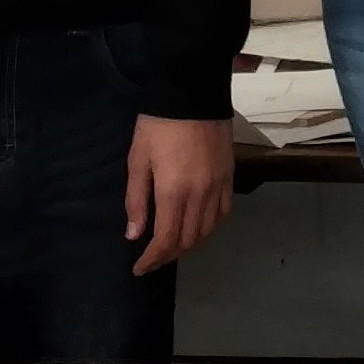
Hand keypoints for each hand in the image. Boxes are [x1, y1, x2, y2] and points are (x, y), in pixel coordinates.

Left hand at [125, 114, 233, 272]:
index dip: (152, 259)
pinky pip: (222, 214)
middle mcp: (200, 196)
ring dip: (190, 245)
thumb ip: (136, 200)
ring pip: (207, 231)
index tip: (139, 269)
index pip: (166, 240)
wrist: (193, 94)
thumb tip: (135, 235)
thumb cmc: (158, 125)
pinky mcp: (229, 178)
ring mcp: (218, 187)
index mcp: (173, 192)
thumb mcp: (138, 160)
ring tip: (173, 247)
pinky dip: (209, 228)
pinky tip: (198, 228)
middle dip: (169, 255)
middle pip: (188, 240)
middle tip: (153, 259)